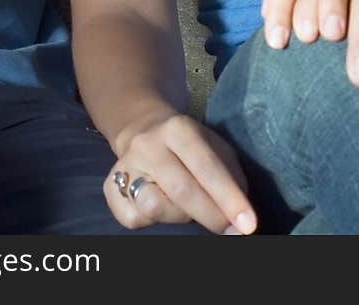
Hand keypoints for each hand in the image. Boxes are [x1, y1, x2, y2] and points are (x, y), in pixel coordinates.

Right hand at [106, 110, 256, 234]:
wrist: (143, 128)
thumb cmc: (189, 144)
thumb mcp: (214, 146)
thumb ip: (230, 176)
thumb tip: (239, 217)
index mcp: (178, 128)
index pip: (206, 166)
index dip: (229, 198)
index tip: (249, 224)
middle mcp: (147, 144)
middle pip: (181, 190)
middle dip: (212, 216)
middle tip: (232, 231)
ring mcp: (125, 165)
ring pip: (153, 207)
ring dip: (180, 216)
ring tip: (188, 207)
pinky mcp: (109, 187)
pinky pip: (133, 218)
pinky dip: (153, 221)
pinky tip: (162, 205)